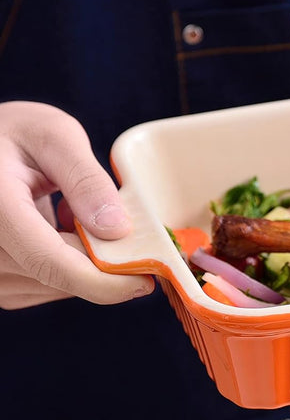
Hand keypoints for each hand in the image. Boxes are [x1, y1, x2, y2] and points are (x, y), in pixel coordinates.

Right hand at [0, 102, 154, 309]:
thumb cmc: (15, 133)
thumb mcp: (55, 136)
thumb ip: (86, 180)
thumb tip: (117, 230)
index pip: (50, 261)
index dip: (103, 281)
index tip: (145, 281)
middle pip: (57, 276)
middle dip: (105, 266)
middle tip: (138, 241)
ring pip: (52, 286)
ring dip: (84, 263)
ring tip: (77, 214)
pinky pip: (41, 286)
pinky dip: (67, 265)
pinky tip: (62, 230)